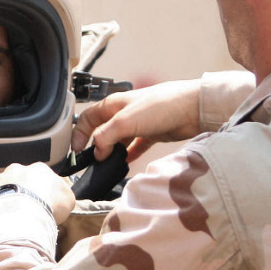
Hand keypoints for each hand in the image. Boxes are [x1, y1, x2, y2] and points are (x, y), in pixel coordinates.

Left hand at [0, 163, 74, 224]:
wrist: (22, 212)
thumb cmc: (48, 205)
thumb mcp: (68, 199)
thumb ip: (63, 194)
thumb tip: (60, 196)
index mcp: (38, 169)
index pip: (41, 178)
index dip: (42, 192)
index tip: (43, 204)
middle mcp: (15, 170)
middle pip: (19, 180)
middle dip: (21, 193)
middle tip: (25, 211)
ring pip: (0, 189)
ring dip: (4, 200)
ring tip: (9, 217)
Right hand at [72, 79, 201, 161]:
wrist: (193, 108)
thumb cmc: (161, 106)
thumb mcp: (125, 121)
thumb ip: (106, 136)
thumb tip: (96, 151)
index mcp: (113, 104)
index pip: (87, 118)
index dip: (79, 134)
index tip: (77, 151)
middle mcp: (123, 113)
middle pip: (102, 130)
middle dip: (96, 145)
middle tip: (94, 161)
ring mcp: (138, 123)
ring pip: (118, 139)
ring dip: (112, 151)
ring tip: (109, 164)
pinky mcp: (152, 133)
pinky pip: (135, 145)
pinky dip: (129, 154)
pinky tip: (126, 162)